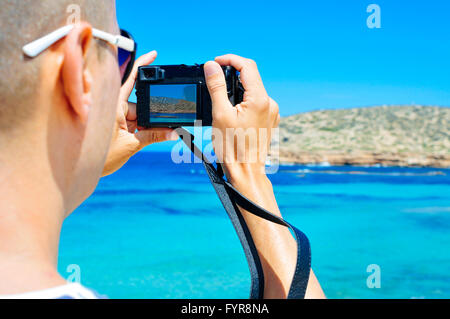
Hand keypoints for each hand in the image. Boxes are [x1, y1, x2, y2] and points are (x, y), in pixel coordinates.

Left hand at [102, 51, 178, 176]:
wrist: (83, 169)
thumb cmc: (99, 156)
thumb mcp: (130, 145)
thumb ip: (153, 137)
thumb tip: (174, 133)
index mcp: (114, 106)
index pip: (131, 81)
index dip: (142, 67)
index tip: (154, 55)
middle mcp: (115, 108)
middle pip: (141, 104)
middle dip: (150, 116)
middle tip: (156, 128)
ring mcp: (117, 118)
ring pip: (140, 116)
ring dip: (146, 127)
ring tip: (139, 141)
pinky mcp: (119, 128)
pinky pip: (136, 125)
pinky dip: (143, 132)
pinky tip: (143, 139)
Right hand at [203, 54, 279, 181]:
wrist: (246, 172)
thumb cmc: (233, 148)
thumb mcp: (220, 114)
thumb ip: (216, 86)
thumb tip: (211, 66)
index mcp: (260, 99)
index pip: (247, 66)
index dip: (230, 59)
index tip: (215, 62)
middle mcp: (270, 104)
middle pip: (251, 78)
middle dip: (232, 75)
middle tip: (215, 81)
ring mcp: (272, 113)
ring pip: (253, 91)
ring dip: (237, 90)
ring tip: (222, 103)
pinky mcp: (270, 121)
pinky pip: (257, 103)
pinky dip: (243, 102)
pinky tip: (233, 115)